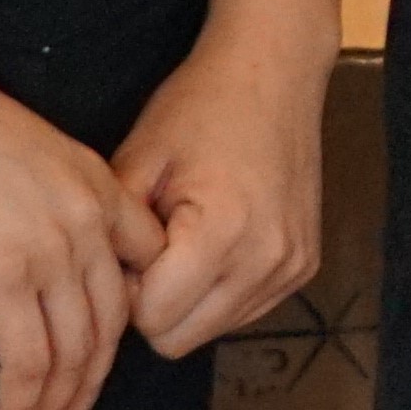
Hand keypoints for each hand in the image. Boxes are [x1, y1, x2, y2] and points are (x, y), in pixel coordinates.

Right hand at [0, 62, 162, 409]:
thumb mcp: (7, 179)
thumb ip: (8, 248)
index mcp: (100, 191)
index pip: (137, 270)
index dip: (122, 322)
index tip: (100, 358)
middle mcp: (91, 226)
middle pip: (108, 325)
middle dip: (90, 381)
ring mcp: (54, 254)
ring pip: (71, 353)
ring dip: (53, 406)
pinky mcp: (6, 277)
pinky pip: (26, 361)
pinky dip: (21, 404)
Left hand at [111, 27, 333, 362]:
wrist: (274, 70)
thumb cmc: (201, 107)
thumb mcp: (138, 160)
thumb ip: (113, 237)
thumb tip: (104, 292)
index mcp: (222, 233)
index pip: (151, 321)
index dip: (125, 289)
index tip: (129, 246)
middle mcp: (267, 259)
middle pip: (181, 339)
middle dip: (154, 304)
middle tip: (150, 249)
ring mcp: (293, 266)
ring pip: (213, 330)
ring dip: (188, 300)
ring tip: (183, 241)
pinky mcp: (306, 265)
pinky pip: (244, 309)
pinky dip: (220, 290)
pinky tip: (216, 242)